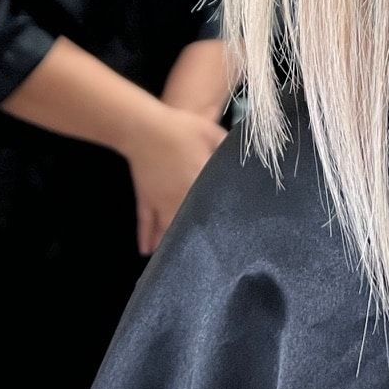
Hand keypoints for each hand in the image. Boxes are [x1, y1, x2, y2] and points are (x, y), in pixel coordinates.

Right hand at [125, 105, 225, 255]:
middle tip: (209, 256)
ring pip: (167, 228)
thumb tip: (244, 159)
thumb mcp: (211, 133)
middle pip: (190, 225)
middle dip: (198, 240)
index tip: (230, 237)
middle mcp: (180, 198)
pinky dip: (146, 236)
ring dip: (172, 243)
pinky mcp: (145, 198)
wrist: (143, 127)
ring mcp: (160, 201)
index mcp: (199, 183)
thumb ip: (228, 148)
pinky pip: (145, 222)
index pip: (213, 208)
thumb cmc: (180, 128)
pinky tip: (147, 250)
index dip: (222, 223)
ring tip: (180, 260)